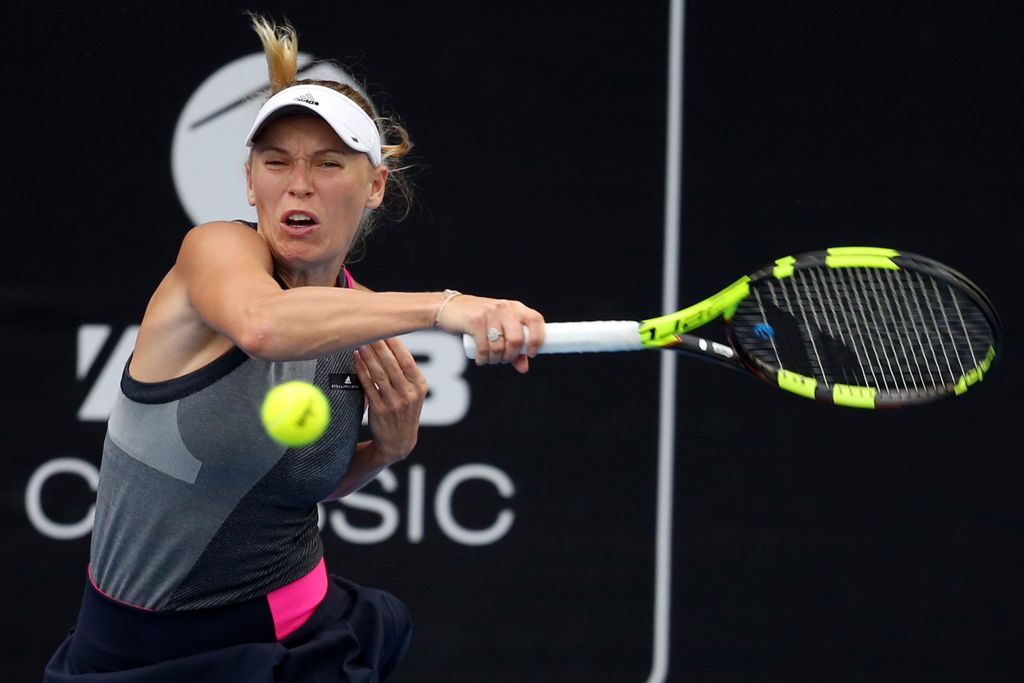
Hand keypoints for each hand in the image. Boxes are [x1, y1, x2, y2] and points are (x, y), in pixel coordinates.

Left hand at [354, 338, 428, 463]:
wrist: (398, 441)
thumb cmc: (404, 410)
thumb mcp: (415, 392)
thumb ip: (406, 372)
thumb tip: (391, 341)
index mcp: (420, 386)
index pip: (407, 360)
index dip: (395, 343)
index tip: (384, 328)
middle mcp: (410, 394)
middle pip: (392, 364)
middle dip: (379, 345)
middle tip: (368, 329)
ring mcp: (395, 403)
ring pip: (379, 373)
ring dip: (368, 355)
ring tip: (359, 341)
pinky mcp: (380, 410)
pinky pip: (369, 385)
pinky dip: (361, 370)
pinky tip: (355, 358)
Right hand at [435, 295, 544, 372]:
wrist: (450, 308)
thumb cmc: (479, 320)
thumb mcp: (499, 329)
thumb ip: (513, 348)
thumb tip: (524, 368)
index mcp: (515, 307)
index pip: (535, 319)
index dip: (537, 338)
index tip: (531, 353)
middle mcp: (504, 308)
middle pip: (517, 339)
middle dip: (511, 356)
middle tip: (504, 360)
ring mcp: (489, 313)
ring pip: (499, 346)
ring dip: (495, 360)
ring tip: (490, 359)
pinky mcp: (474, 320)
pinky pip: (484, 347)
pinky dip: (483, 359)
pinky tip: (481, 359)